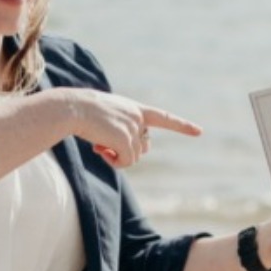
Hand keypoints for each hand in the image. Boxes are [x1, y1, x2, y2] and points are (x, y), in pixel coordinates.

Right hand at [68, 89, 201, 167]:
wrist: (71, 108)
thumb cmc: (82, 112)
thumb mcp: (107, 117)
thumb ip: (122, 130)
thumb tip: (129, 155)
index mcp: (135, 108)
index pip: (163, 117)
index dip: (182, 125)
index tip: (199, 131)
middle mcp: (138, 117)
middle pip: (144, 146)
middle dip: (128, 150)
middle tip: (104, 145)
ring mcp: (134, 128)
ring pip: (135, 156)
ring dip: (117, 156)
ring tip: (99, 144)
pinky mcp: (126, 139)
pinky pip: (127, 162)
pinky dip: (115, 162)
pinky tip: (99, 151)